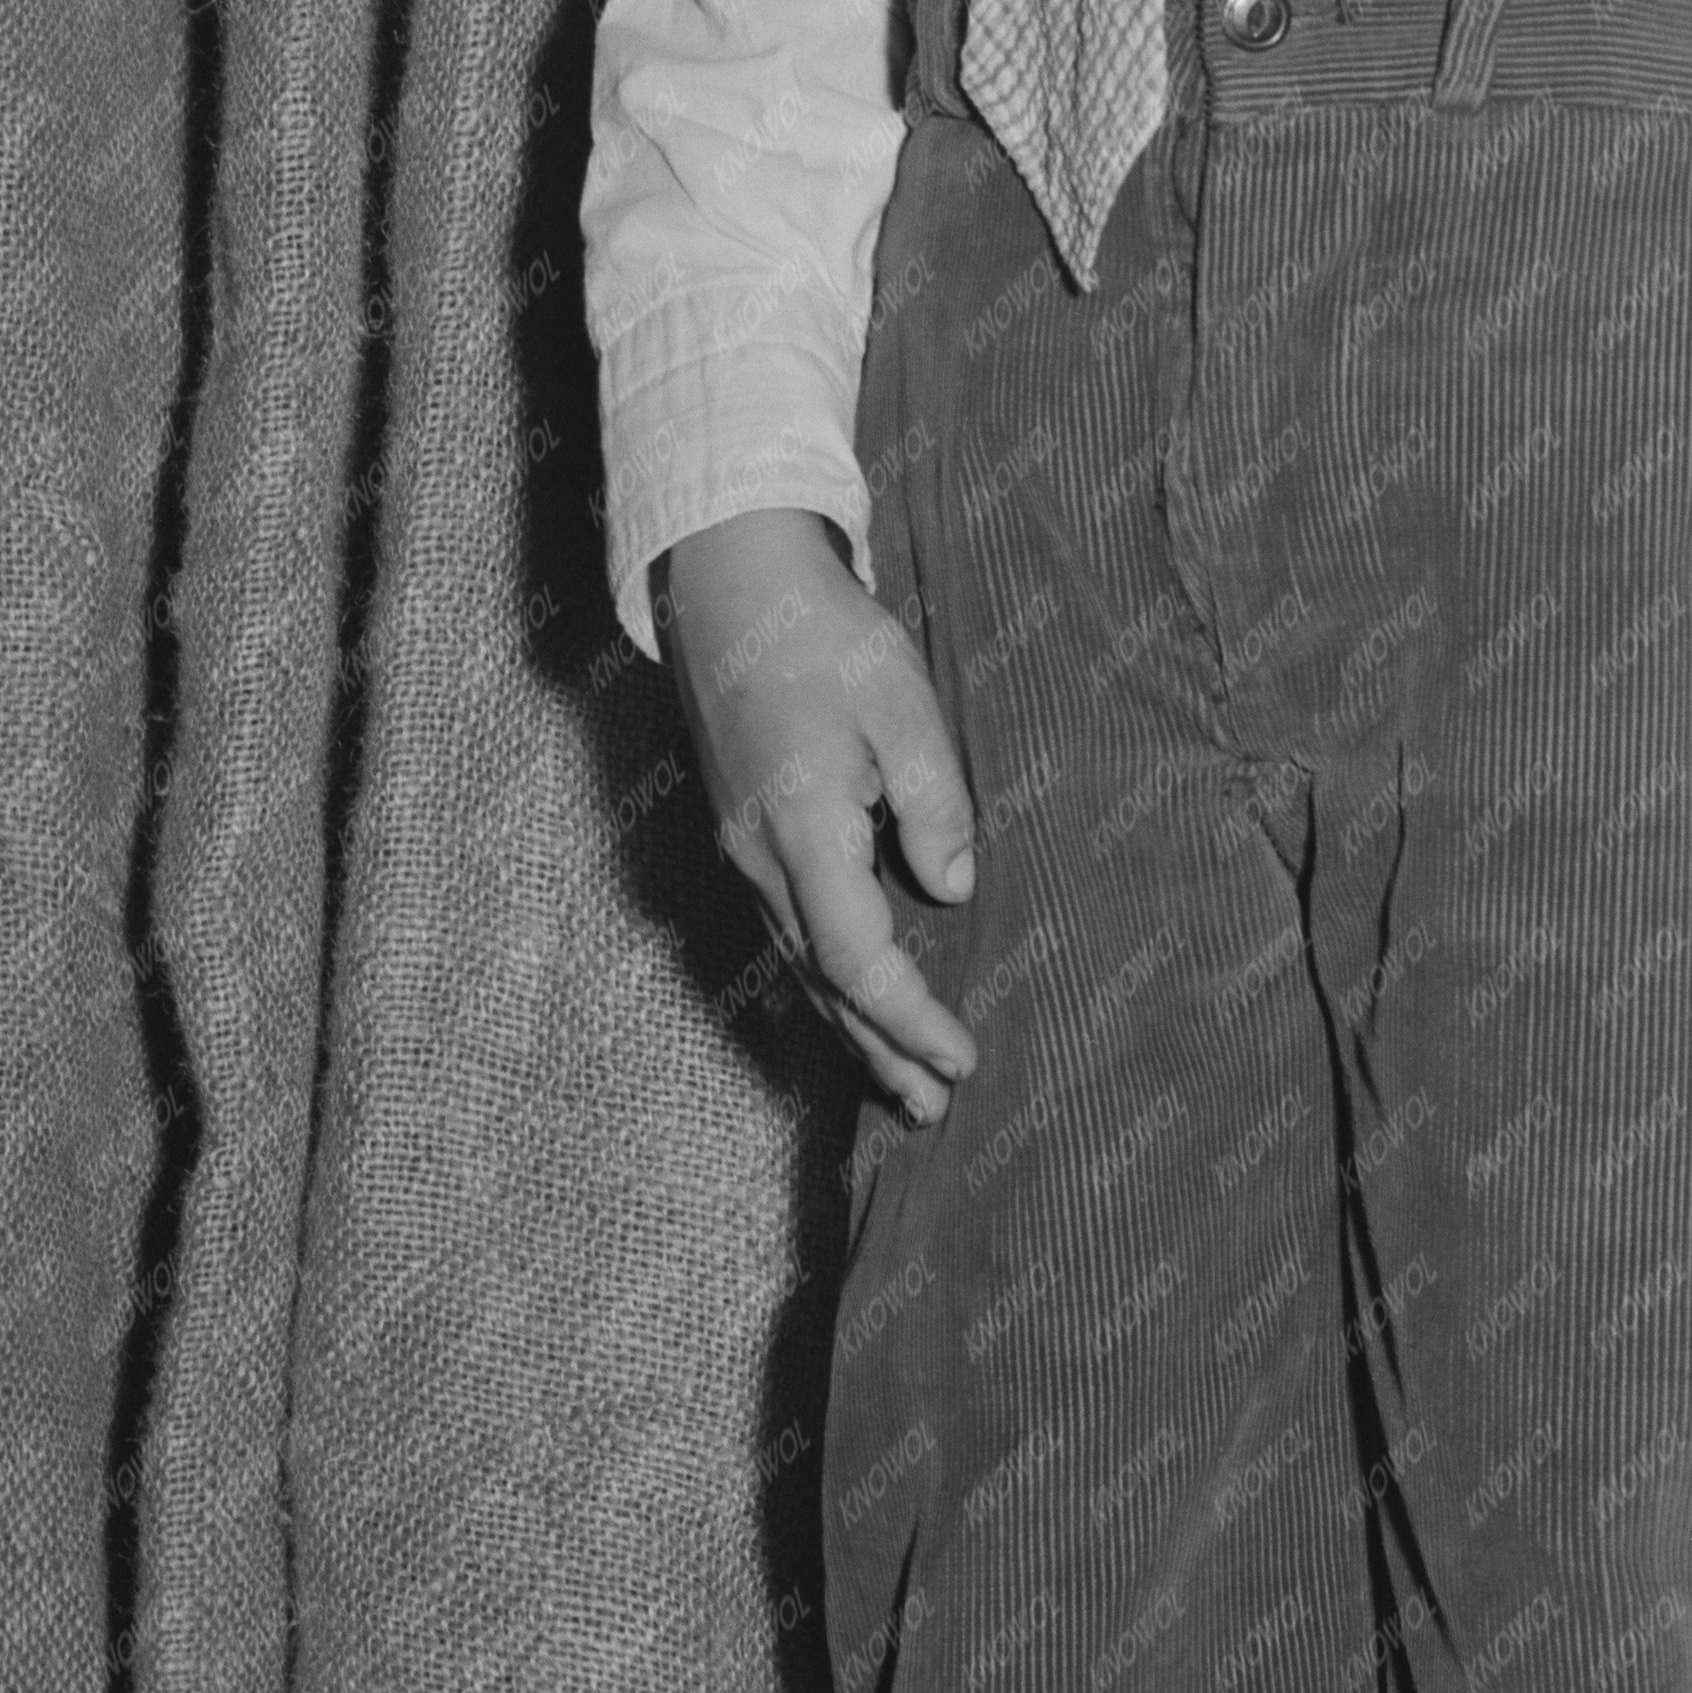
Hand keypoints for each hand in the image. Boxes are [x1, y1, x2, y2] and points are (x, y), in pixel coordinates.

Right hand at [654, 505, 981, 1124]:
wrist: (729, 583)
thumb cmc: (824, 635)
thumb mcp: (903, 705)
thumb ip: (933, 804)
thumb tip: (951, 892)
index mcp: (801, 831)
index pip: (857, 959)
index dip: (911, 1018)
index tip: (962, 1059)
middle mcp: (760, 857)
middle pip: (822, 982)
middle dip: (880, 1049)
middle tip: (934, 1108)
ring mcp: (743, 848)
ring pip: (800, 962)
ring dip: (851, 1025)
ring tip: (900, 1083)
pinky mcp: (745, 830)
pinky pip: (788, 929)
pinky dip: (827, 979)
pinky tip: (850, 998)